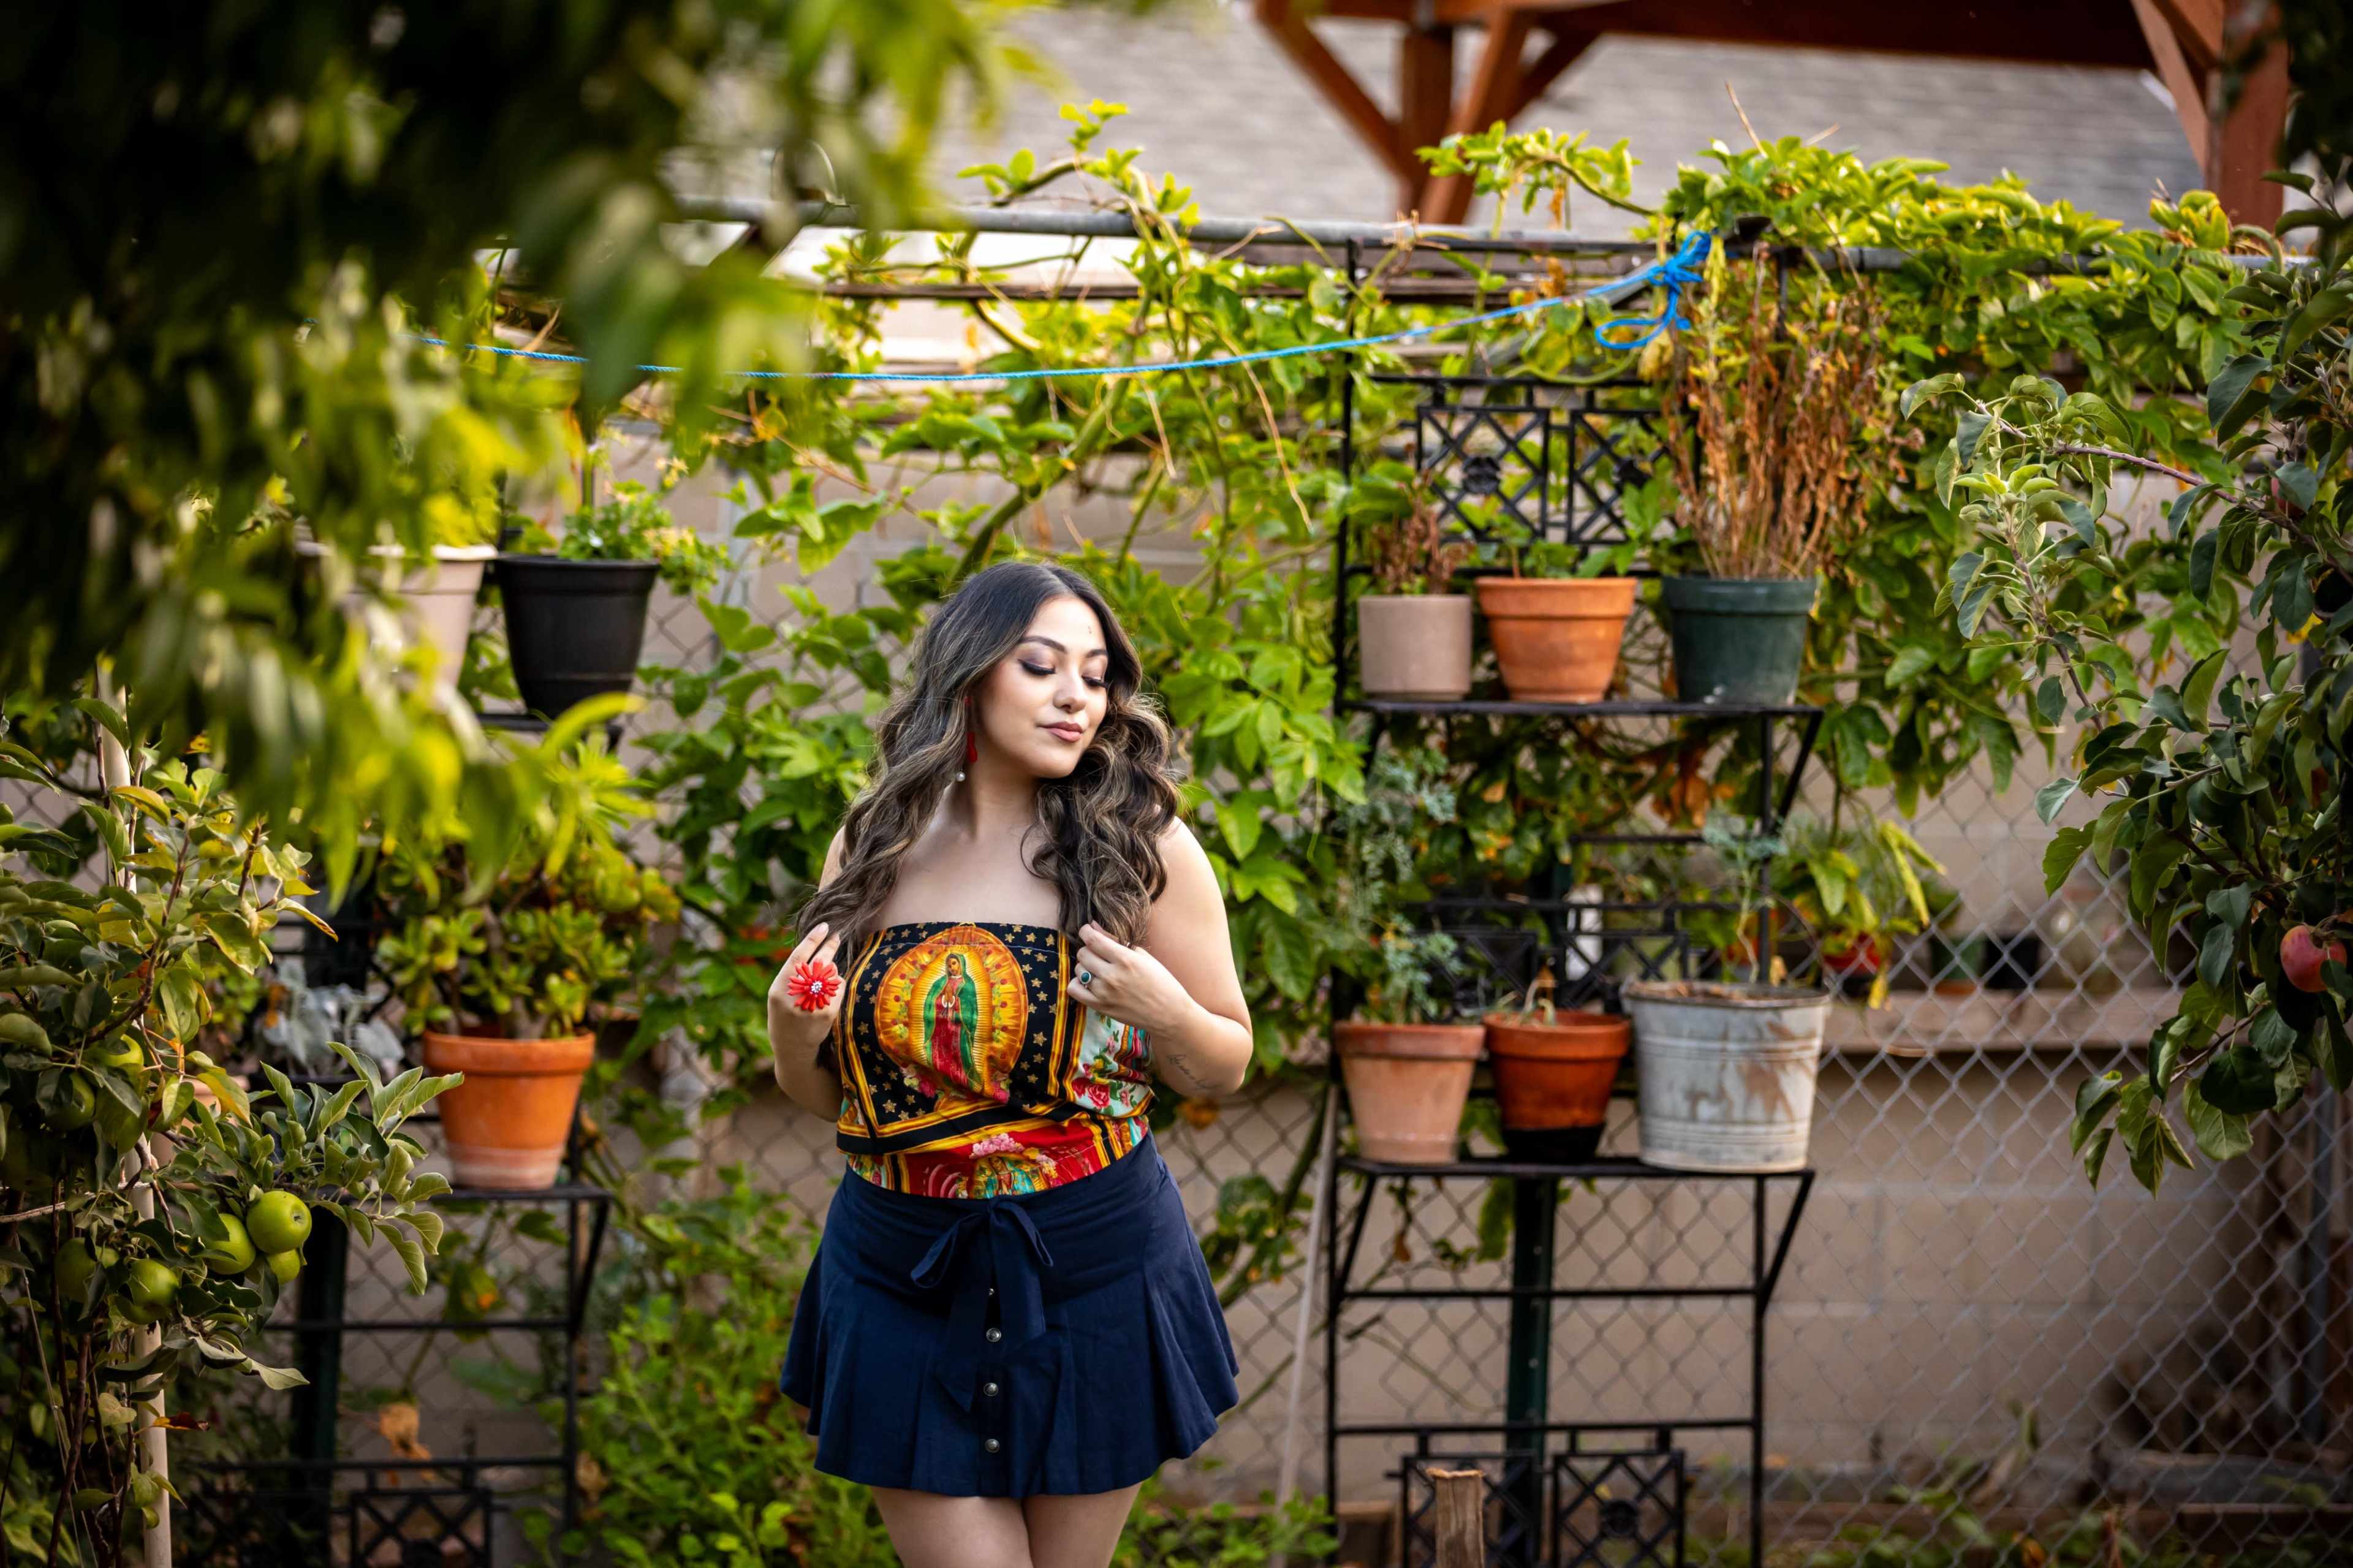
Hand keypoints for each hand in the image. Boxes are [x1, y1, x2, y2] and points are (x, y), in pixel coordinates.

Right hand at [768, 922, 845, 1063]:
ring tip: (822, 980)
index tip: (824, 926)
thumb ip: (792, 975)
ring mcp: (814, 1004)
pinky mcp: (828, 1012)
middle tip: (836, 934)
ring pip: (831, 974)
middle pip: (818, 962)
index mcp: (779, 989)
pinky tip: (829, 990)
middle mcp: (796, 996)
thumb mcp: (778, 995)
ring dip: (830, 970)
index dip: (812, 939)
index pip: (798, 957)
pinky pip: (838, 988)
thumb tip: (815, 951)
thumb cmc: (783, 1016)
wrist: (792, 1047)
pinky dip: (836, 984)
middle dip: (829, 946)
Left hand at [1067, 921, 1191, 1034]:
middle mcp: (1112, 975)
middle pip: (1083, 953)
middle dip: (1088, 949)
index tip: (1088, 931)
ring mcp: (1104, 993)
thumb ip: (1116, 940)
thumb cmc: (1161, 982)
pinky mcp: (1100, 1007)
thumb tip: (1093, 926)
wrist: (1169, 1013)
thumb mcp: (1143, 956)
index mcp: (1125, 959)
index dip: (1086, 931)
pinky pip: (1074, 989)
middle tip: (1099, 953)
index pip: (1092, 939)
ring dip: (1085, 966)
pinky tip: (1089, 982)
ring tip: (1099, 969)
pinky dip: (1078, 983)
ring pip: (1078, 970)